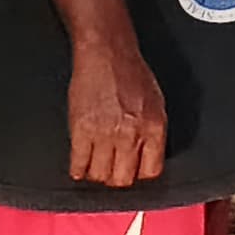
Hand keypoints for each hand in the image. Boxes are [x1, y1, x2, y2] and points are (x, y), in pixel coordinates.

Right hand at [66, 33, 169, 188]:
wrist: (107, 55)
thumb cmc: (132, 75)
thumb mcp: (156, 104)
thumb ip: (152, 133)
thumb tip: (147, 156)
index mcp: (154, 128)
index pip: (150, 171)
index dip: (139, 174)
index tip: (132, 171)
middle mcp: (131, 134)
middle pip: (123, 179)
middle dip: (117, 178)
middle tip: (112, 170)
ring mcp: (105, 133)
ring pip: (100, 175)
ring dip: (97, 174)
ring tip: (96, 165)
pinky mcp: (81, 130)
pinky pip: (78, 164)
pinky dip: (78, 169)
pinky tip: (80, 164)